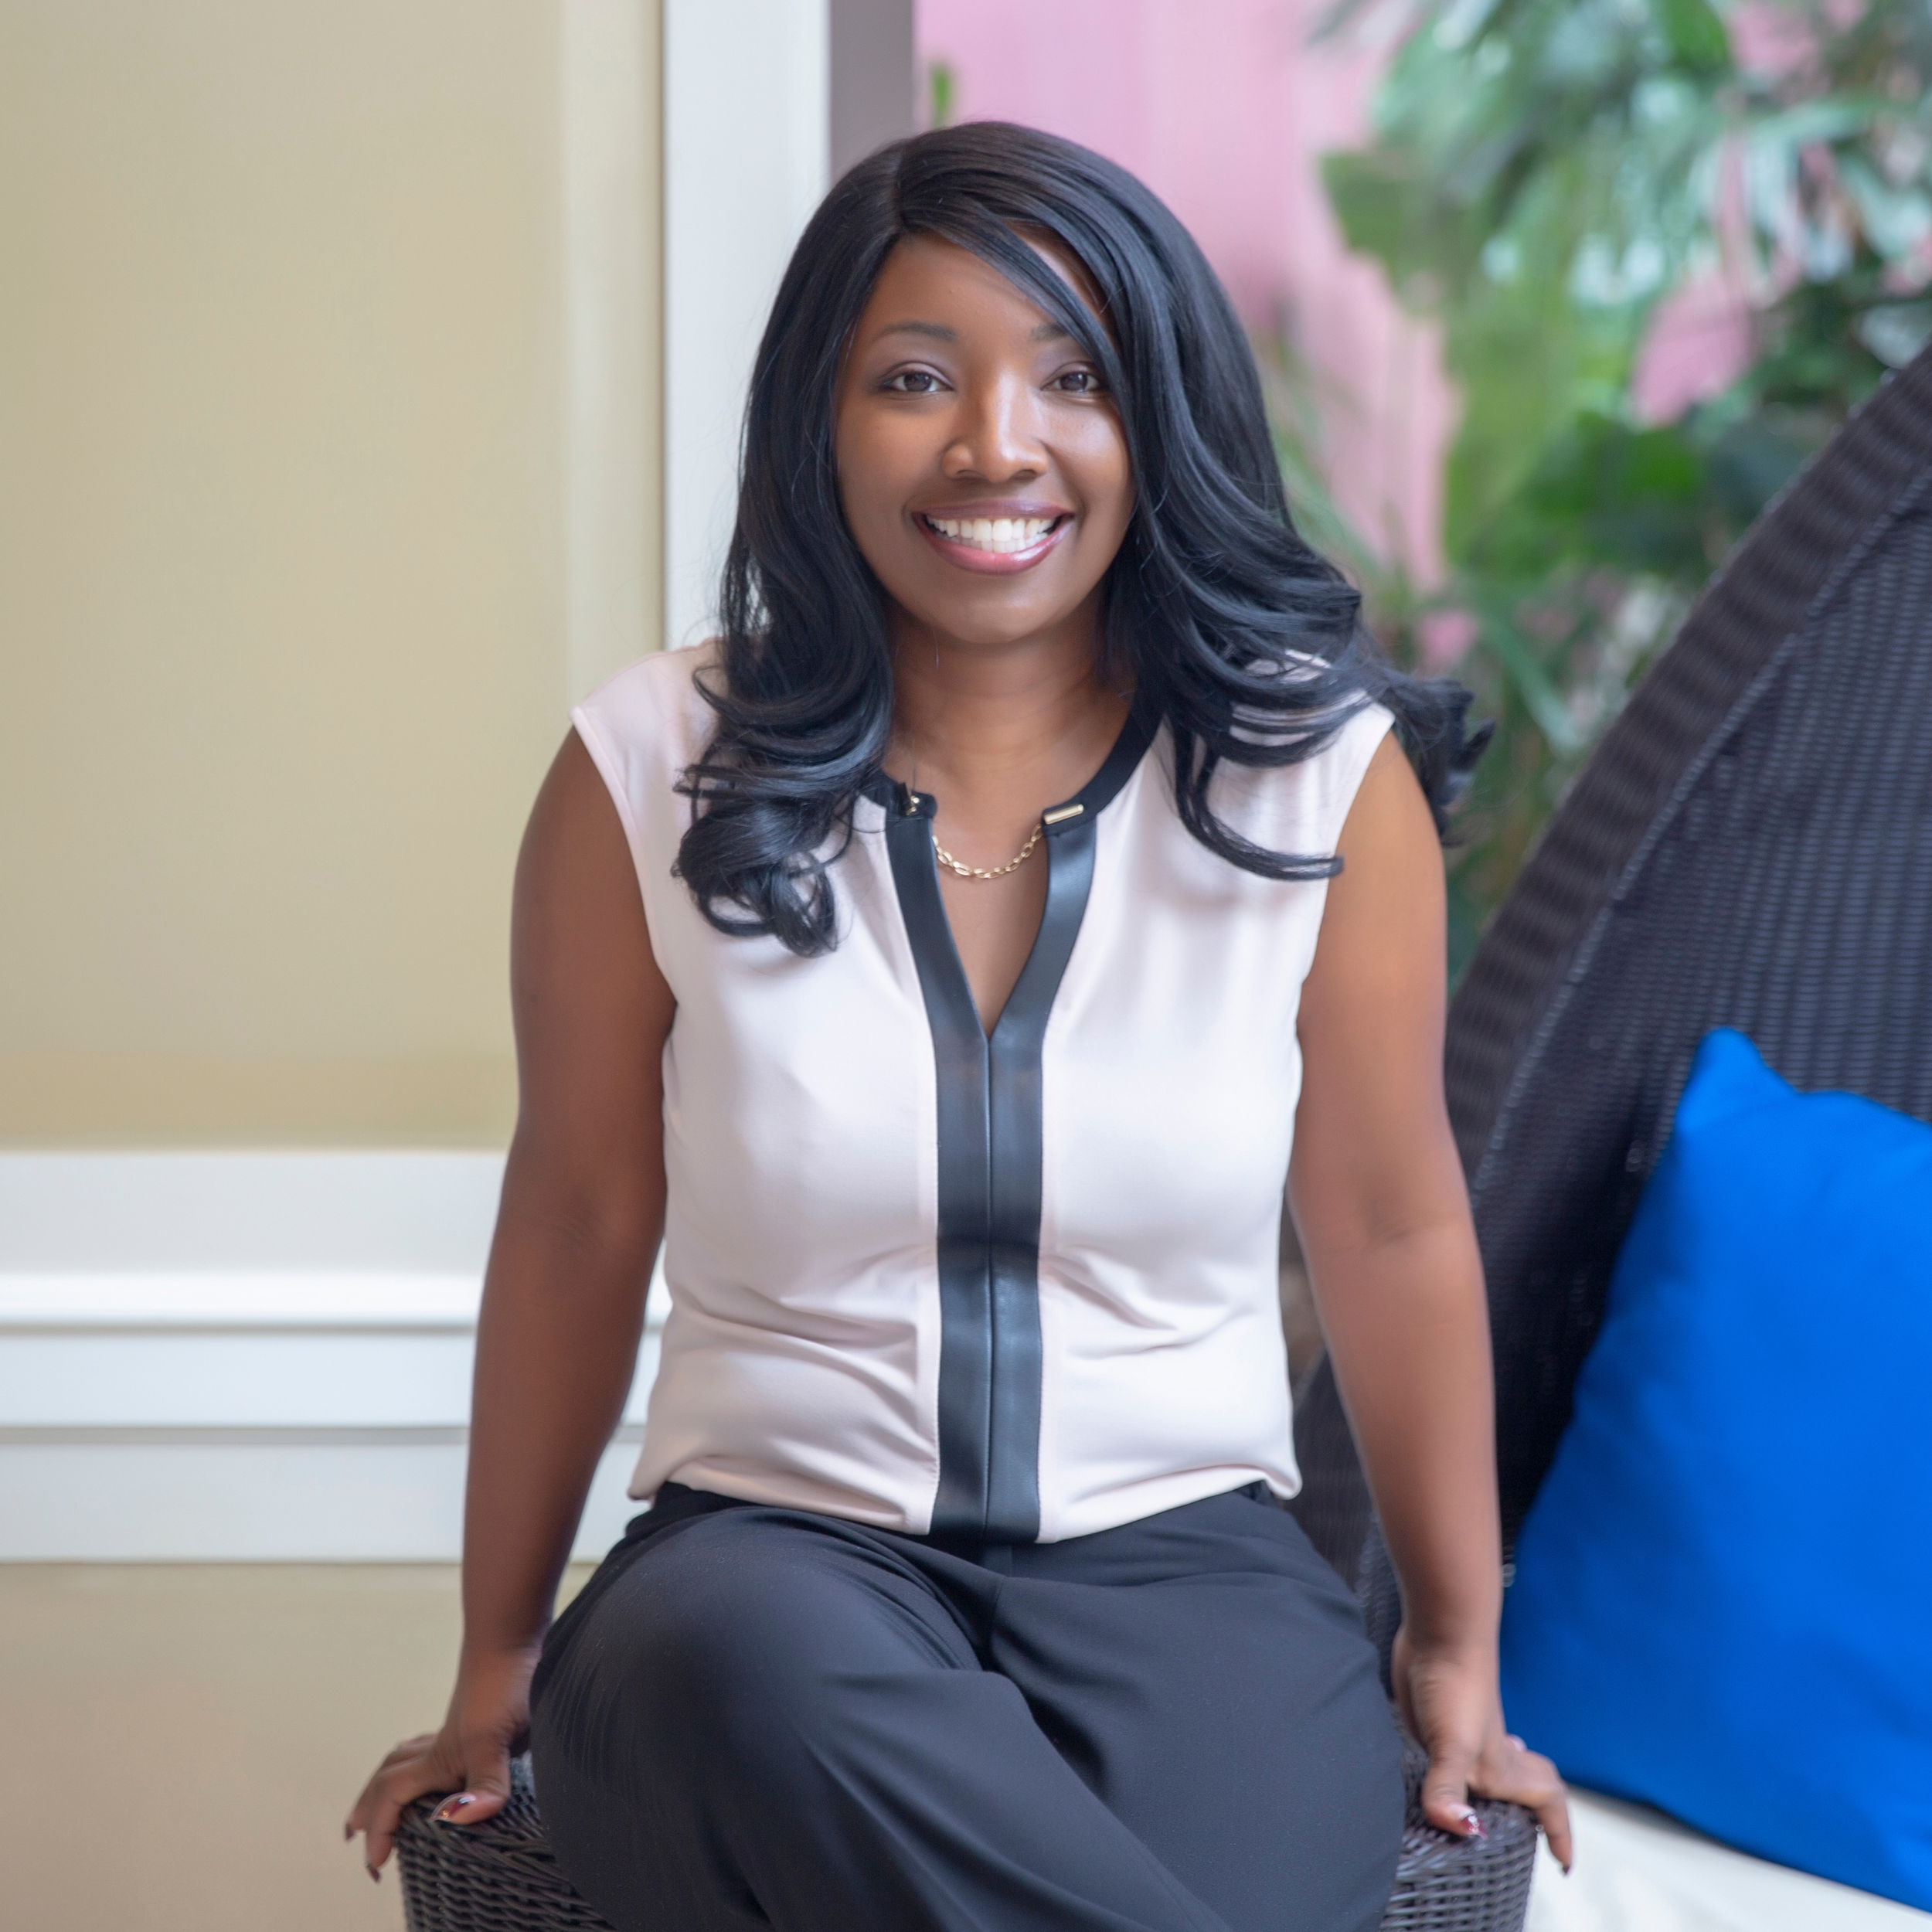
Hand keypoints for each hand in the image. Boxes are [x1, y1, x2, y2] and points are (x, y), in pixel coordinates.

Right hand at [344, 1644, 538, 1881]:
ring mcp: (459, 1728)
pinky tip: (445, 1760)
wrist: (516, 1632)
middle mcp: (442, 1745)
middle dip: (370, 1806)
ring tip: (383, 1797)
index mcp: (441, 1758)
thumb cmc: (509, 1682)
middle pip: (389, 1776)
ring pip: (408, 1756)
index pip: (392, 1798)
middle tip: (353, 1831)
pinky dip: (423, 1757)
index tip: (376, 1863)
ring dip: (388, 1781)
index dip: (379, 1830)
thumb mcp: (502, 1739)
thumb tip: (454, 1818)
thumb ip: (486, 1782)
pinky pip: (435, 1742)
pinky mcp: (480, 1717)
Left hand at [1392, 1627, 1572, 1870]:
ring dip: (1503, 1786)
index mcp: (1499, 1767)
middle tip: (1542, 1838)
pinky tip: (1445, 1759)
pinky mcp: (1436, 1717)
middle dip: (1540, 1812)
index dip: (1559, 1833)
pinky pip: (1459, 1749)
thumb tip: (1465, 1830)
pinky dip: (1460, 1760)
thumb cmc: (1453, 1683)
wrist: (1439, 1629)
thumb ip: (1450, 1789)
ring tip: (1499, 1808)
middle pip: (1530, 1784)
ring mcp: (1465, 1732)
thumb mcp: (1450, 1744)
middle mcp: (1488, 1752)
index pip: (1546, 1803)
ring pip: (1497, 1765)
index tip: (1566, 1865)